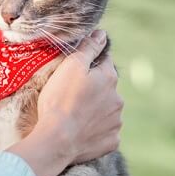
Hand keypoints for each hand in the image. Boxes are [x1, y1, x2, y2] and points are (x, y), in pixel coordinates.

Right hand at [7, 30, 123, 175]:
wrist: (57, 139)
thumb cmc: (60, 100)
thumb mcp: (70, 66)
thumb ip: (88, 48)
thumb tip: (101, 33)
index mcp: (109, 78)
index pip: (104, 62)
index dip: (90, 64)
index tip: (76, 70)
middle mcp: (118, 99)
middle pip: (106, 88)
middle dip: (93, 89)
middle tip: (70, 95)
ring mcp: (116, 122)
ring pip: (106, 111)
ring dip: (95, 111)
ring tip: (74, 115)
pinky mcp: (111, 142)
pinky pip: (105, 132)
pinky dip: (95, 131)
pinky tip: (80, 131)